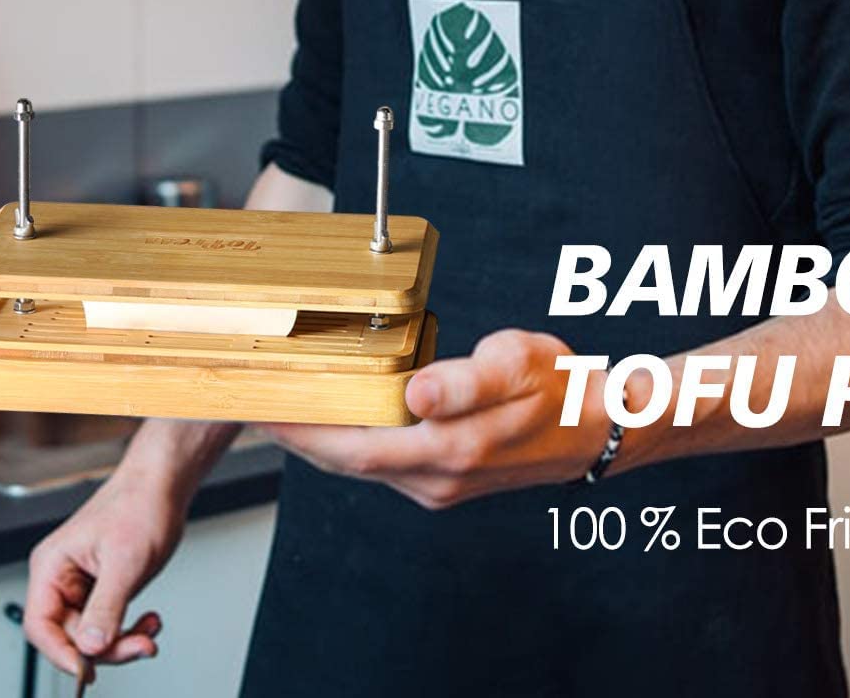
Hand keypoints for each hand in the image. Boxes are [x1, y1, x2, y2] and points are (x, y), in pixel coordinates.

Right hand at [23, 468, 185, 675]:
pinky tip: (149, 621)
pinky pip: (108, 622)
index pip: (40, 626)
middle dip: (107, 647)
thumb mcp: (125, 562)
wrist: (164, 482)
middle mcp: (61, 577)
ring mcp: (83, 583)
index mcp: (52, 566)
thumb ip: (105, 608)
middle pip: (70, 636)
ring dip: (123, 639)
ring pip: (91, 634)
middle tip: (140, 646)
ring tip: (150, 630)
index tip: (88, 671)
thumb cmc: (141, 503)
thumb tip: (89, 648)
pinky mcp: (103, 586)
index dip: (61, 654)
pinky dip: (129, 628)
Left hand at [264, 328, 620, 508]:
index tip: (262, 407)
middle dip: (297, 437)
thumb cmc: (557, 385)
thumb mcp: (518, 365)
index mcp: (451, 448)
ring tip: (284, 405)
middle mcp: (438, 477)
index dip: (304, 432)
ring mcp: (440, 484)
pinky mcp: (444, 479)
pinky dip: (351, 443)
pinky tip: (337, 417)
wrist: (596, 426)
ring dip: (320, 441)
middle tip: (254, 404)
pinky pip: (382, 464)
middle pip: (347, 462)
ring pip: (363, 465)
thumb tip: (417, 394)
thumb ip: (466, 380)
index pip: (355, 447)